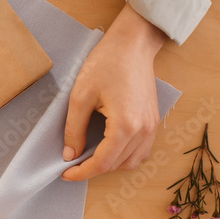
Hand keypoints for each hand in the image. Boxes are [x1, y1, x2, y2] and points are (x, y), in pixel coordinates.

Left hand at [61, 3, 167, 180]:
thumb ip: (73, 129)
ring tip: (89, 158)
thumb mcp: (80, 96)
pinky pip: (141, 151)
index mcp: (125, 125)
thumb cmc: (106, 63)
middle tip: (72, 164)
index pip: (102, 163)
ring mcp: (152, 126)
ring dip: (110, 165)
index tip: (65, 173)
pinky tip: (109, 149)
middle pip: (116, 165)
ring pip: (131, 162)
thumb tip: (70, 155)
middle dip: (92, 169)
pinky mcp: (154, 121)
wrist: (132, 45)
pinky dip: (124, 156)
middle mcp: (144, 130)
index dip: (81, 172)